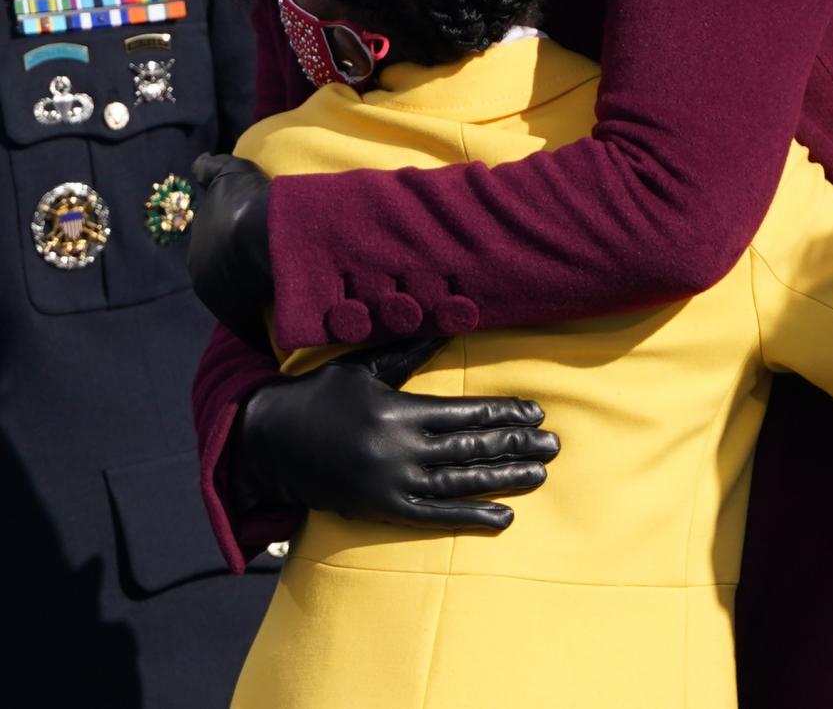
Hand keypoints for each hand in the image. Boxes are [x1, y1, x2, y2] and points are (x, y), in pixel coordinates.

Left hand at [189, 153, 272, 345]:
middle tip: (272, 266)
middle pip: (228, 280)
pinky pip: (256, 328)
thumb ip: (210, 169)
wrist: (261, 234)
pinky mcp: (246, 322)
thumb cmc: (244, 203)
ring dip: (258, 300)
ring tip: (285, 292)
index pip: (215, 254)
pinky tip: (285, 319)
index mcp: (197, 253)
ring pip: (243, 303)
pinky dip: (267, 327)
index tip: (252, 245)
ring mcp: (224, 304)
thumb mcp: (228, 175)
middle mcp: (204, 282)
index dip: (233, 248)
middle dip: (244, 276)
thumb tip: (198, 162)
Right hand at [238, 338, 559, 529]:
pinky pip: (436, 516)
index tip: (535, 412)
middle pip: (472, 448)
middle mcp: (401, 449)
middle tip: (553, 444)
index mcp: (400, 410)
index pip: (466, 412)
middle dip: (516, 445)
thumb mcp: (363, 366)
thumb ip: (408, 350)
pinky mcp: (383, 508)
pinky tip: (504, 516)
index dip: (504, 413)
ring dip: (505, 479)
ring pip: (462, 483)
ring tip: (540, 474)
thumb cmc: (321, 395)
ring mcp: (393, 483)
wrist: (271, 442)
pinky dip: (472, 516)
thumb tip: (447, 324)